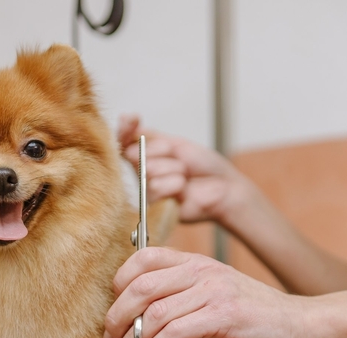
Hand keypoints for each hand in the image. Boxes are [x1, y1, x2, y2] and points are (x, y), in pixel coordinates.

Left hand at [102, 247, 305, 337]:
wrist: (294, 322)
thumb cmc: (249, 313)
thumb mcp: (209, 293)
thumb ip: (177, 296)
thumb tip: (136, 318)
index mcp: (194, 261)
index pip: (143, 258)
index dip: (119, 284)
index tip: (114, 313)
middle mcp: (201, 270)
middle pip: (140, 287)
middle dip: (116, 318)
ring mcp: (212, 291)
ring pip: (154, 313)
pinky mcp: (223, 315)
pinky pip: (175, 333)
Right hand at [118, 115, 260, 225]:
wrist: (223, 186)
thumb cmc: (203, 166)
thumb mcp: (176, 143)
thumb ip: (149, 135)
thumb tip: (125, 119)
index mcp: (145, 156)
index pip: (122, 140)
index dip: (124, 129)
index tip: (131, 119)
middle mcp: (142, 173)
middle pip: (135, 154)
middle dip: (163, 152)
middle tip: (181, 161)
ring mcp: (147, 191)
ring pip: (148, 171)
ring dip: (173, 169)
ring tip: (185, 176)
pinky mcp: (155, 208)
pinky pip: (156, 188)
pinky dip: (174, 184)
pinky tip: (183, 189)